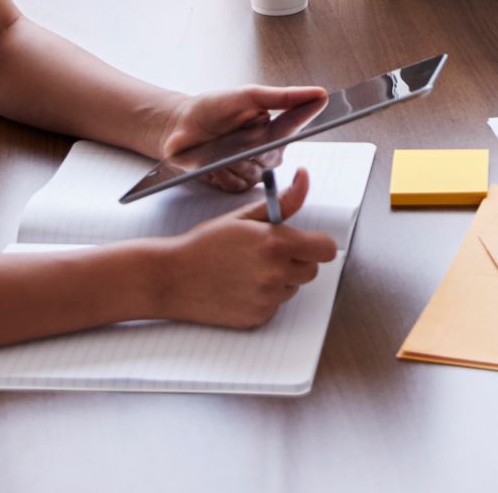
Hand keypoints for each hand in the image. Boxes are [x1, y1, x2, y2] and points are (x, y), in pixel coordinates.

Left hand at [154, 84, 327, 192]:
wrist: (177, 127)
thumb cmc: (209, 108)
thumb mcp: (245, 96)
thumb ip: (281, 97)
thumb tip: (317, 93)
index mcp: (272, 127)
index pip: (298, 124)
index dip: (311, 116)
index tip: (329, 105)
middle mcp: (265, 150)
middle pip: (274, 157)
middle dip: (254, 147)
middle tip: (236, 134)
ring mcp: (250, 168)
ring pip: (255, 174)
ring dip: (235, 162)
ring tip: (218, 148)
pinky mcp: (233, 183)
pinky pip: (237, 186)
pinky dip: (223, 174)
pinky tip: (212, 163)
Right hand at [158, 166, 339, 328]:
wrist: (172, 277)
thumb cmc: (205, 244)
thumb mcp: (244, 216)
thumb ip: (283, 202)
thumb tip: (304, 179)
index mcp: (275, 244)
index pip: (325, 249)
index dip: (315, 244)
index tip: (303, 242)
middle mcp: (275, 273)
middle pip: (311, 271)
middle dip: (296, 261)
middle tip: (268, 253)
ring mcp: (266, 299)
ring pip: (292, 288)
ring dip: (279, 280)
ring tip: (247, 270)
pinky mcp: (257, 318)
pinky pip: (275, 306)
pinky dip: (264, 298)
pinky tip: (240, 287)